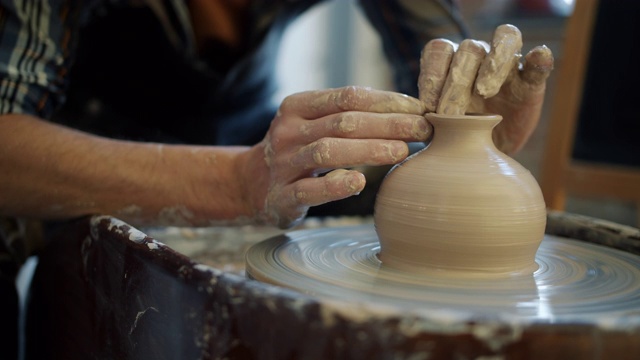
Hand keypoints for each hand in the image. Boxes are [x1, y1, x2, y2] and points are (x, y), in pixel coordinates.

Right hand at [240, 86, 428, 227]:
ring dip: (368, 150)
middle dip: (387, 124)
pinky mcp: (282, 196)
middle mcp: (288, 131)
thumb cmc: (296, 150)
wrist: (249, 184)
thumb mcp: (312, 124)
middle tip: (423, 130)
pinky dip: (335, 186)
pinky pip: (309, 190)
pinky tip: (360, 183)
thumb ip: (347, 116)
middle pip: (343, 122)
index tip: (420, 109)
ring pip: (327, 151)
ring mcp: (282, 164)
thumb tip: (406, 110)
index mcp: (297, 106)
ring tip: (401, 152)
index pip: (348, 97)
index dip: (387, 101)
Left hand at [418, 24, 553, 153]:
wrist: (486, 155)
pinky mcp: (531, 82)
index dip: (431, 74)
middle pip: (469, 50)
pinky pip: (538, 64)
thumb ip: (427, 120)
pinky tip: (537, 58)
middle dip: (456, 82)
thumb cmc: (456, 136)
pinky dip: (539, 59)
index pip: (439, 51)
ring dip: (492, 65)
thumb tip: (416, 122)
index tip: (427, 106)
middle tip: (449, 115)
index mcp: (450, 63)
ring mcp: (507, 66)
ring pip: (503, 42)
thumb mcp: (438, 130)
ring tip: (484, 92)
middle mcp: (478, 56)